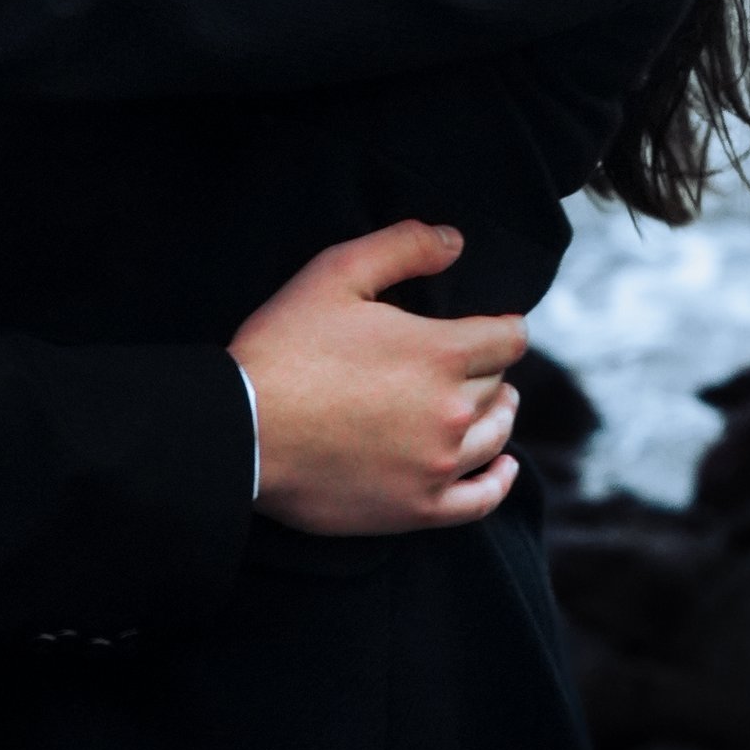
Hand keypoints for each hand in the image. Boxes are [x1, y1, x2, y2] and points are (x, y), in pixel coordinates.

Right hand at [229, 223, 525, 535]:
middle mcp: (451, 411)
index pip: (507, 339)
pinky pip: (480, 500)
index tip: (502, 327)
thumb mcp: (336, 273)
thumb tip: (454, 241)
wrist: (242, 431)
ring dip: (500, 415)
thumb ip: (402, 247)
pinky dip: (499, 481)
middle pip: (498, 386)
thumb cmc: (284, 347)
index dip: (507, 328)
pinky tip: (503, 467)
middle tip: (479, 363)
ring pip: (495, 437)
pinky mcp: (417, 508)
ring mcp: (437, 465)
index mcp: (438, 353)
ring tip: (498, 405)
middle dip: (492, 369)